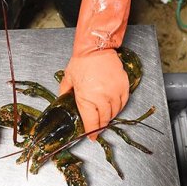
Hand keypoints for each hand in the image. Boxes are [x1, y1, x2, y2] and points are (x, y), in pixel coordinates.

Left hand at [59, 0, 130, 139]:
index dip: (91, 132)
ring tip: (105, 117)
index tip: (91, 137)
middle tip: (98, 127)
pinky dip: (119, 107)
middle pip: (104, 119)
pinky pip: (123, 102)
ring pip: (115, 112)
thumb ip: (65, 92)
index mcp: (87, 99)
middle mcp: (102, 98)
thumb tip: (63, 100)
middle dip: (100, 126)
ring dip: (110, 116)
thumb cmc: (82, 62)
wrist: (96, 48)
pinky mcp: (123, 86)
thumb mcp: (68, 78)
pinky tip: (114, 106)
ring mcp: (114, 93)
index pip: (91, 122)